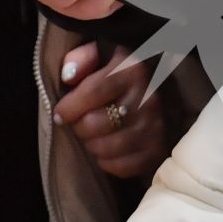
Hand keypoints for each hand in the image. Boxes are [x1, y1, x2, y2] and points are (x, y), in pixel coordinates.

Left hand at [55, 42, 169, 178]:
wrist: (162, 92)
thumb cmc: (121, 73)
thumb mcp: (103, 54)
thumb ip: (81, 57)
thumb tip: (68, 76)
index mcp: (133, 71)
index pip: (92, 92)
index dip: (69, 106)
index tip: (60, 113)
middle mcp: (148, 100)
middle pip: (94, 124)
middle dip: (79, 125)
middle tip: (81, 122)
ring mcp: (155, 128)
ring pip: (104, 148)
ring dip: (92, 144)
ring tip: (94, 134)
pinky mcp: (157, 151)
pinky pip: (119, 167)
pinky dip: (107, 161)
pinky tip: (108, 147)